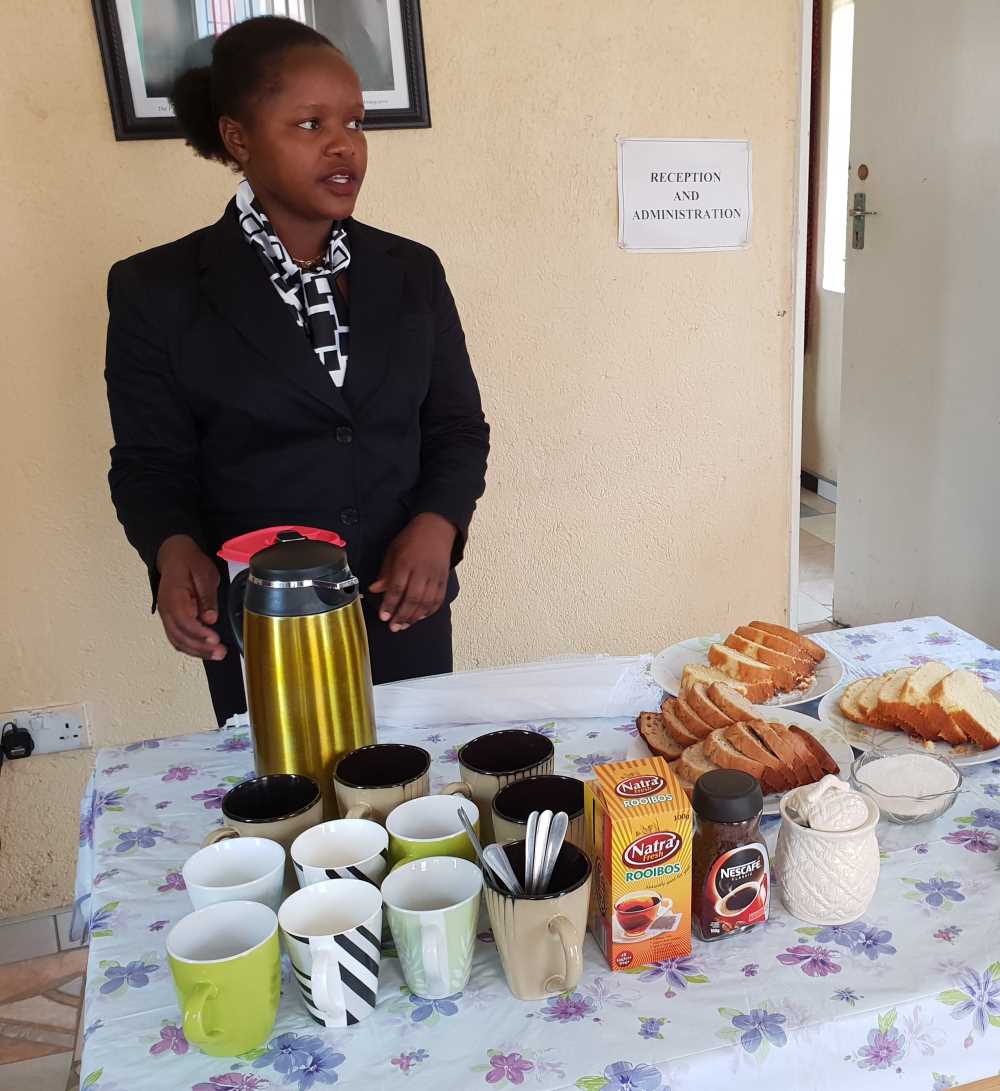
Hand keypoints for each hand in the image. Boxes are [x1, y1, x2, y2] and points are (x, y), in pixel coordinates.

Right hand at [156, 535, 226, 660]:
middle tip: (220, 652)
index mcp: (173, 597)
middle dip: (200, 648)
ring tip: (216, 655)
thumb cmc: (189, 562)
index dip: (199, 633)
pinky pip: (178, 638)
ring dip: (196, 651)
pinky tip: (205, 651)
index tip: (214, 639)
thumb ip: (207, 596)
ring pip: (177, 641)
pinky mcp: (172, 619)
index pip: (184, 622)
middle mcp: (166, 610)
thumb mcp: (204, 573)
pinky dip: (190, 647)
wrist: (174, 555)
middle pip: (179, 636)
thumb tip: (210, 618)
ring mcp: (167, 616)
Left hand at [369, 513, 455, 631]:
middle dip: (401, 615)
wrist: (436, 528)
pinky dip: (429, 611)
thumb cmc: (411, 539)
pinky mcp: (444, 580)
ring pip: (426, 602)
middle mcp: (422, 571)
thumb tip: (374, 590)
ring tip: (404, 625)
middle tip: (393, 627)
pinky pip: (438, 599)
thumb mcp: (393, 551)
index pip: (397, 588)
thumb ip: (385, 572)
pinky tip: (420, 617)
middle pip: (412, 599)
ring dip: (414, 617)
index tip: (383, 616)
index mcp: (406, 562)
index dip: (389, 604)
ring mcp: (435, 576)